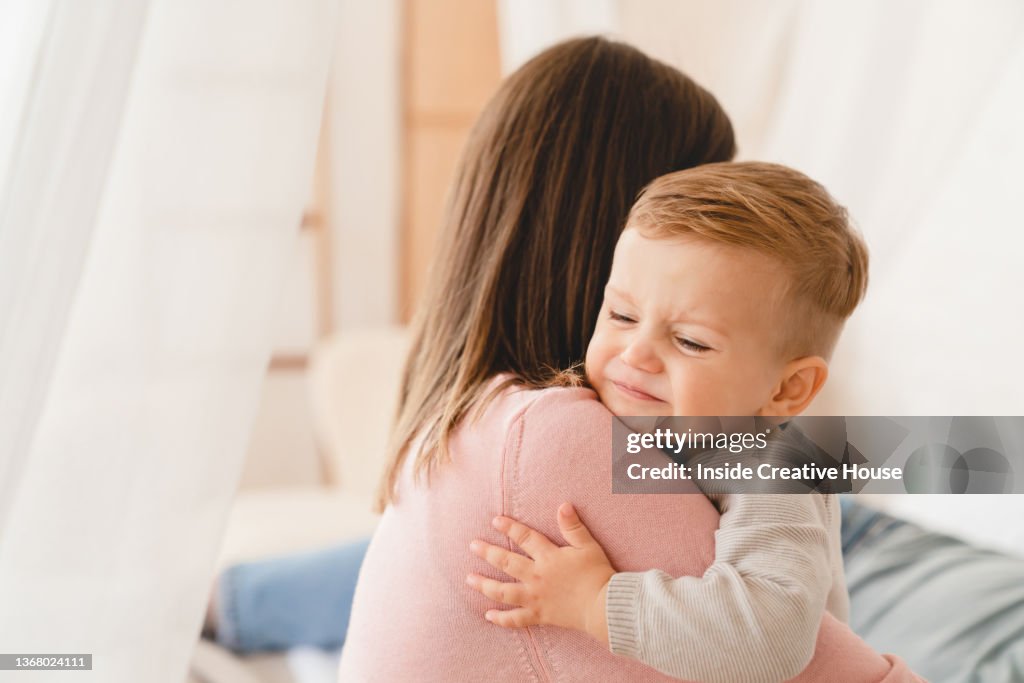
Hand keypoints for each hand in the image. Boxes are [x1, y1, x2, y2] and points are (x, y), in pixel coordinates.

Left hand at [466, 503, 615, 645]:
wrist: (602, 606)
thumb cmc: (597, 574)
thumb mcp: (588, 546)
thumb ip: (573, 527)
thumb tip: (563, 506)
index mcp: (548, 557)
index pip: (525, 537)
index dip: (509, 528)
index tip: (495, 521)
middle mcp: (536, 576)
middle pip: (506, 562)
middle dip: (487, 552)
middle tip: (473, 546)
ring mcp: (535, 597)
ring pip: (503, 591)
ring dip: (484, 585)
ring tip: (469, 579)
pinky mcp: (539, 615)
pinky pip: (515, 619)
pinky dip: (501, 619)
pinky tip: (488, 616)